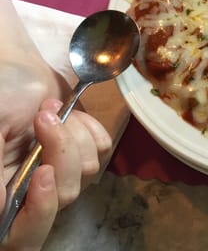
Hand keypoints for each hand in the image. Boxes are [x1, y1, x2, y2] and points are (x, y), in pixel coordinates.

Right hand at [0, 99, 111, 249]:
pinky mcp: (83, 150)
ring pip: (86, 170)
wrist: (17, 68)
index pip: (22, 235)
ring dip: (73, 133)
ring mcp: (61, 170)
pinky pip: (102, 149)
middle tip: (43, 118)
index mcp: (7, 190)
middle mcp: (32, 188)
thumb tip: (1, 210)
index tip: (45, 172)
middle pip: (64, 196)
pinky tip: (70, 113)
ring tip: (49, 109)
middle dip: (62, 154)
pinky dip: (90, 127)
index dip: (39, 213)